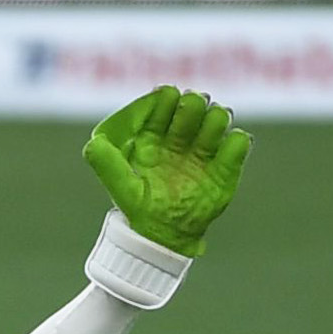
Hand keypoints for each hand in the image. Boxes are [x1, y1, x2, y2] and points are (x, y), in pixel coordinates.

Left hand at [86, 84, 249, 255]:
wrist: (166, 235)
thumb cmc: (141, 209)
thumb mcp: (122, 188)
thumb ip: (107, 165)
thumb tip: (93, 142)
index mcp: (153, 136)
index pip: (162, 102)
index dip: (165, 97)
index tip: (166, 98)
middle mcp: (180, 136)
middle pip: (193, 104)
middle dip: (192, 103)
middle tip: (189, 110)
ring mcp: (205, 148)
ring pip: (218, 116)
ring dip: (215, 118)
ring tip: (207, 134)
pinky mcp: (227, 163)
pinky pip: (239, 141)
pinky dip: (235, 142)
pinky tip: (221, 155)